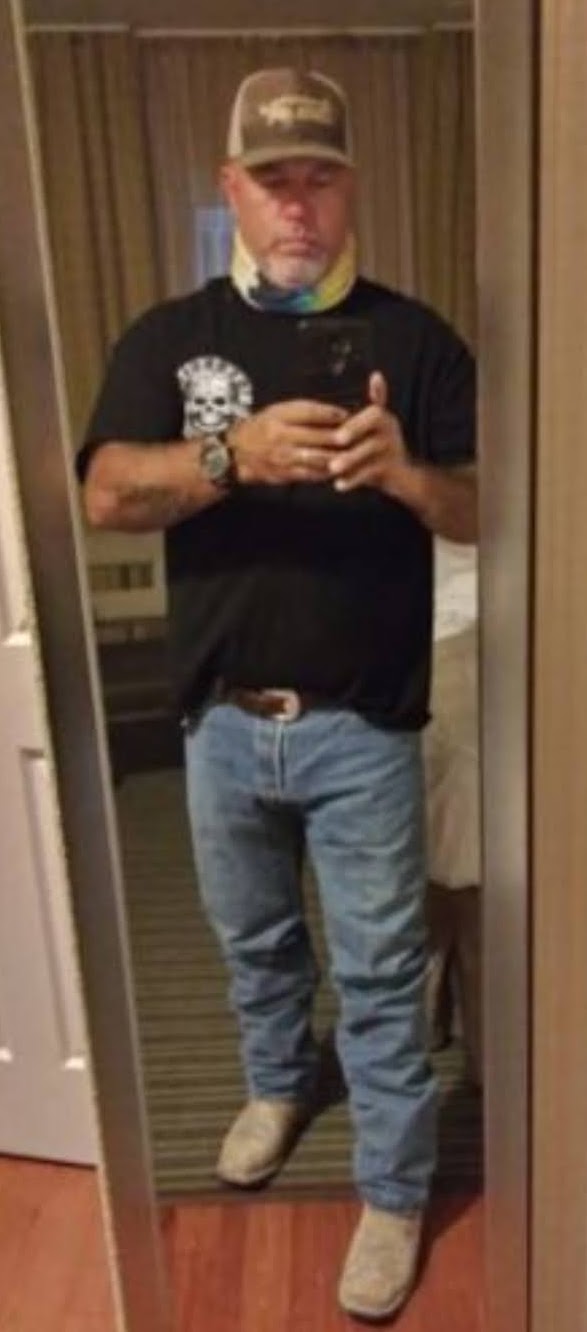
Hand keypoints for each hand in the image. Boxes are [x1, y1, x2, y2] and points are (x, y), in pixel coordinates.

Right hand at [229, 400, 347, 485]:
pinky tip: (341, 469)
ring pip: (319, 458)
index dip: (331, 413)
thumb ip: (304, 412)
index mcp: (279, 417)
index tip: (347, 413)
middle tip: (360, 435)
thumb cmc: (263, 427)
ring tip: (355, 453)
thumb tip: (335, 414)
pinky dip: (329, 471)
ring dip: (340, 457)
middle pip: (319, 436)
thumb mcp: (278, 411)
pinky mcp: (286, 474)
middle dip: (342, 436)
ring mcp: (284, 458)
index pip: (309, 412)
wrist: (238, 453)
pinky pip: (313, 474)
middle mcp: (281, 437)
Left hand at [327, 372, 413, 497]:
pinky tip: (338, 485)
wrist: (400, 476)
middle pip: (372, 423)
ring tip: (331, 467)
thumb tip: (326, 407)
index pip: (372, 411)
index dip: (356, 418)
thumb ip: (346, 416)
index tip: (337, 429)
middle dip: (352, 431)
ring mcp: (392, 447)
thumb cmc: (373, 449)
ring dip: (349, 458)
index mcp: (380, 415)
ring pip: (369, 449)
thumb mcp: (363, 429)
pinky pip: (370, 472)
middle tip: (335, 440)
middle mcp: (389, 427)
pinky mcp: (391, 468)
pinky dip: (354, 479)